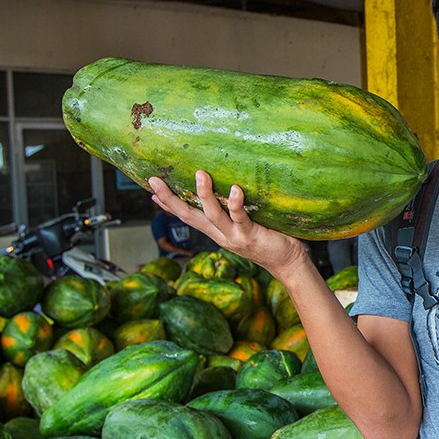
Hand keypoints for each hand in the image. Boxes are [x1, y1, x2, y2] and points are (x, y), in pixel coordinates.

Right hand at [148, 172, 307, 278]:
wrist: (288, 263)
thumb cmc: (269, 237)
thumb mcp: (243, 224)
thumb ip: (232, 210)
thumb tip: (229, 187)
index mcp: (216, 231)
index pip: (186, 215)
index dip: (168, 204)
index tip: (151, 188)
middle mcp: (220, 235)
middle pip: (189, 216)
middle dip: (170, 199)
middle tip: (155, 180)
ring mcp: (234, 237)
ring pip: (213, 216)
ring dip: (204, 195)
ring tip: (199, 175)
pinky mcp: (250, 236)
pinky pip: (241, 219)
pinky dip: (236, 204)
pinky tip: (235, 190)